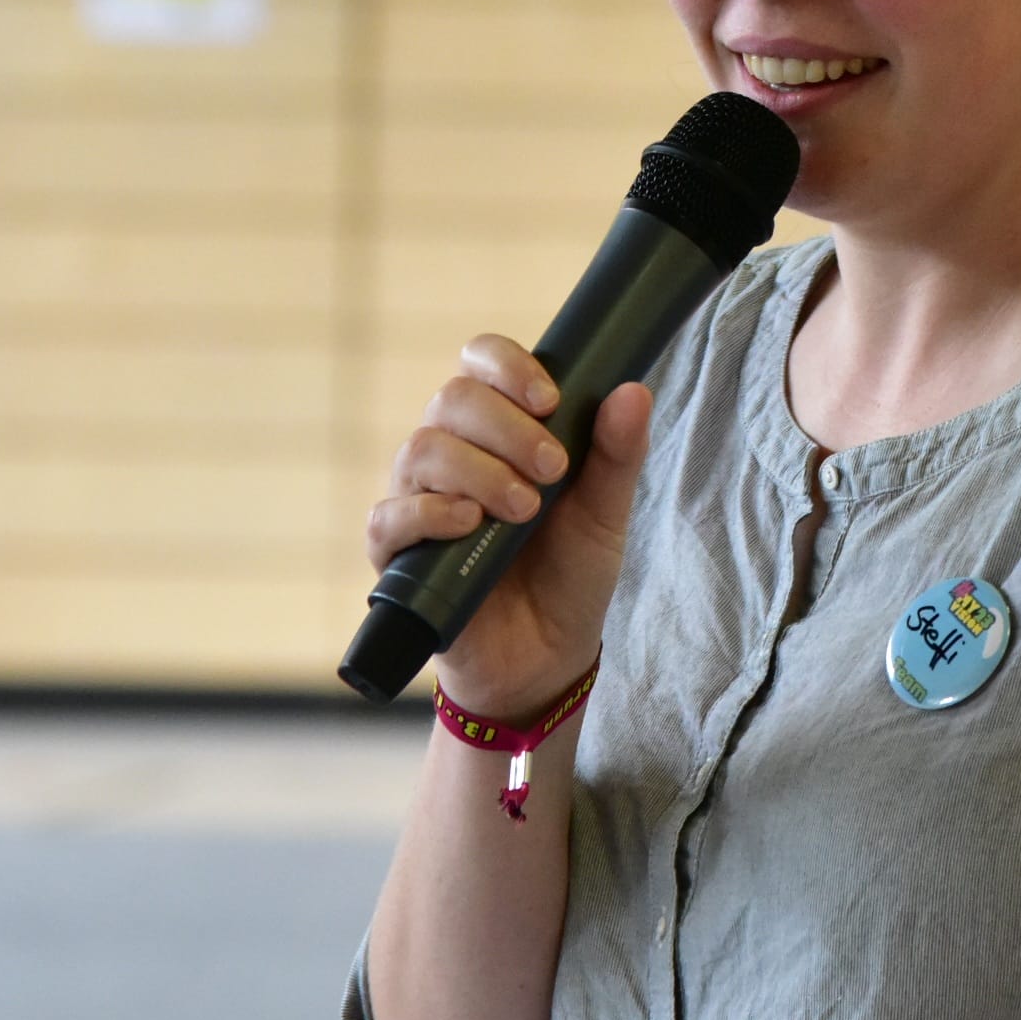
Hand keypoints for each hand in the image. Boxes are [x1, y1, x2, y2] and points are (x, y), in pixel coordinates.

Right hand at [367, 334, 652, 721]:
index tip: (550, 399)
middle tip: (552, 470)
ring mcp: (419, 500)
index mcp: (497, 428)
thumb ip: (617, 454)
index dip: (507, 366)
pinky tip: (468, 523)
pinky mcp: (398, 555)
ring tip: (525, 509)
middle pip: (452, 400)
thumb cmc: (570, 572)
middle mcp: (451, 453)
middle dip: (507, 426)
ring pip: (422, 449)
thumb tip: (632, 390)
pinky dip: (428, 512)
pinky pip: (388, 517)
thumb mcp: (605, 512)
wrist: (548, 656)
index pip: (479, 362)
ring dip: (479, 470)